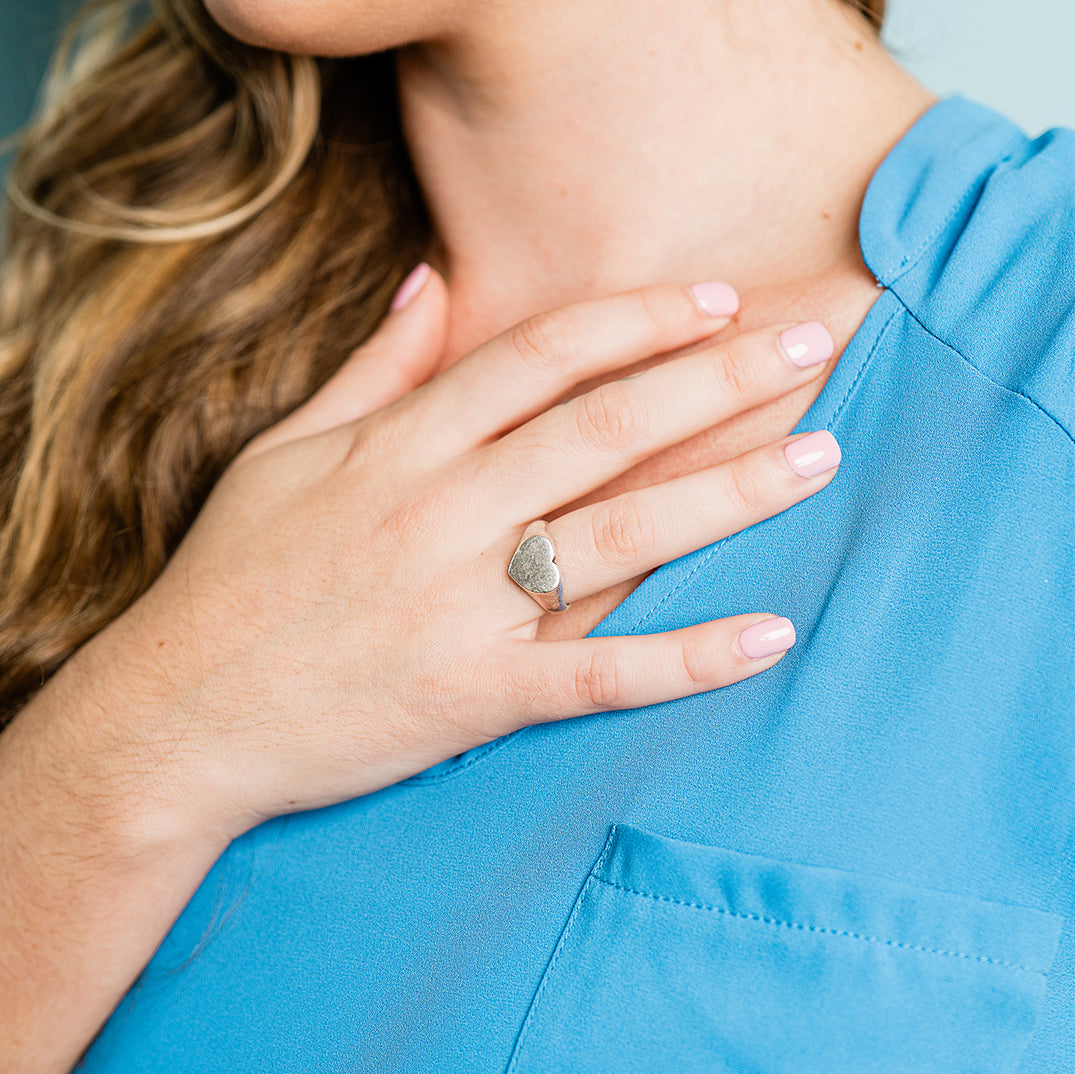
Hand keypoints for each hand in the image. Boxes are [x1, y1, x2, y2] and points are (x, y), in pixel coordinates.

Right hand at [98, 267, 839, 838]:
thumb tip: (430, 280)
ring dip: (730, 493)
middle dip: (717, 378)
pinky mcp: (474, 697)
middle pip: (605, 427)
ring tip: (819, 455)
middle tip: (811, 343)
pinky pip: (599, 675)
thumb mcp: (284, 453)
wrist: (176, 714)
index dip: (635, 318)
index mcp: (400, 447)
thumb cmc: (230, 579)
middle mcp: (442, 513)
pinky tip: (770, 634)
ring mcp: (463, 607)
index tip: (713, 297)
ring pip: (622, 536)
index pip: (539, 355)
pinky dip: (689, 658)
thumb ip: (371, 367)